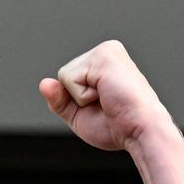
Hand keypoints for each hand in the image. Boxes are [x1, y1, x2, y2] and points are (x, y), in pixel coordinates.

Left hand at [39, 40, 177, 151]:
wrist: (140, 132)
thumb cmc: (117, 126)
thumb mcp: (79, 115)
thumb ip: (59, 99)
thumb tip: (44, 83)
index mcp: (104, 63)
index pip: (67, 80)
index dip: (76, 101)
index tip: (103, 106)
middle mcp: (106, 52)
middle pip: (63, 76)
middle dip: (76, 99)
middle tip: (106, 105)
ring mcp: (105, 51)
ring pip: (64, 76)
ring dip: (81, 97)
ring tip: (108, 99)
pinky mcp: (103, 56)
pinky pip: (69, 79)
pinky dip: (82, 96)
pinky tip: (106, 95)